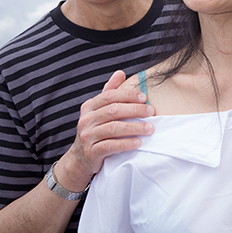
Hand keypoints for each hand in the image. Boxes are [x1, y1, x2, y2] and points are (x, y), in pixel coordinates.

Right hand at [56, 70, 154, 190]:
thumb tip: (120, 73)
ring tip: (150, 128)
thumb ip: (109, 92)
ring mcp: (87, 136)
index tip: (145, 97)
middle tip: (151, 112)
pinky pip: (111, 146)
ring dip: (134, 127)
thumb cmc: (95, 131)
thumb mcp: (98, 111)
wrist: (80, 160)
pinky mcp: (91, 152)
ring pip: (113, 128)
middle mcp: (86, 120)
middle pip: (113, 110)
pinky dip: (126, 143)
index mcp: (89, 107)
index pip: (110, 96)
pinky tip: (139, 142)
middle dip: (135, 110)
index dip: (128, 95)